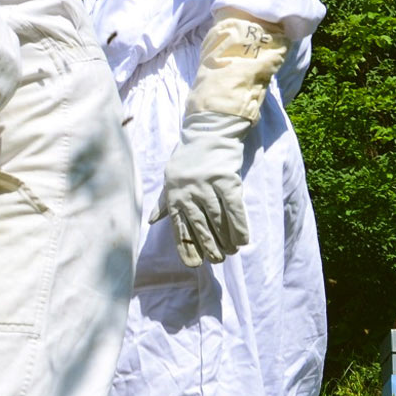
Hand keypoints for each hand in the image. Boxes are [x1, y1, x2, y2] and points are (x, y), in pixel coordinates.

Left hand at [155, 111, 251, 266]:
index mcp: (174, 195)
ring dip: (226, 239)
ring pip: (218, 220)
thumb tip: (152, 221)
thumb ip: (164, 202)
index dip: (187, 247)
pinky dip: (239, 225)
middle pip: (200, 227)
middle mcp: (188, 192)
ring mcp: (207, 186)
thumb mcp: (171, 179)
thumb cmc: (188, 158)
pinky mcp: (226, 179)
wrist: (208, 132)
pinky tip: (242, 240)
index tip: (193, 264)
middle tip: (217, 260)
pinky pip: (234, 208)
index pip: (180, 227)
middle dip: (209, 247)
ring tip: (231, 252)